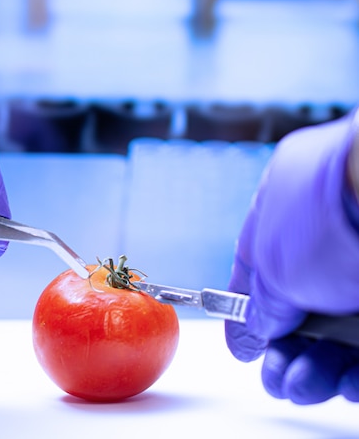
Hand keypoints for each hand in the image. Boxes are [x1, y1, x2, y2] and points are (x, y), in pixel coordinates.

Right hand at [225, 113, 358, 403]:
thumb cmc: (331, 213)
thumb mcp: (272, 267)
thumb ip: (259, 305)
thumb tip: (254, 330)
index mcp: (288, 206)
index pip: (260, 268)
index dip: (249, 311)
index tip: (247, 348)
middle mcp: (331, 235)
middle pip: (302, 305)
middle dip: (286, 350)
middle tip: (279, 379)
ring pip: (339, 329)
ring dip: (318, 366)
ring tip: (304, 388)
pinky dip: (357, 368)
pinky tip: (347, 384)